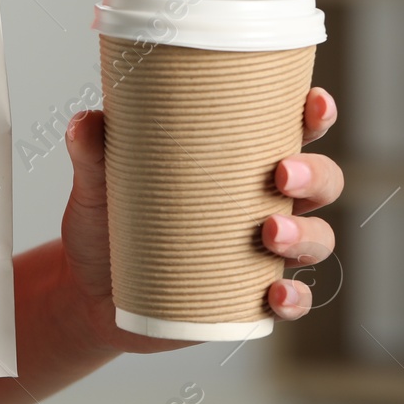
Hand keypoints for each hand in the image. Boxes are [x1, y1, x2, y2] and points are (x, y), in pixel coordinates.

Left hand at [57, 87, 342, 353]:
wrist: (85, 291)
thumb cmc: (105, 224)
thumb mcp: (97, 184)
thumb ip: (92, 151)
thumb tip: (85, 122)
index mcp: (237, 163)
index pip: (291, 131)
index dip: (314, 115)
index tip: (313, 102)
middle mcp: (261, 204)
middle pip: (319, 182)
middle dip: (315, 175)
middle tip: (282, 174)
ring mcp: (261, 254)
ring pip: (314, 239)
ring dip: (306, 234)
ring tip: (270, 232)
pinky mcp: (248, 298)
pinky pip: (292, 302)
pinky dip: (295, 299)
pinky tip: (276, 294)